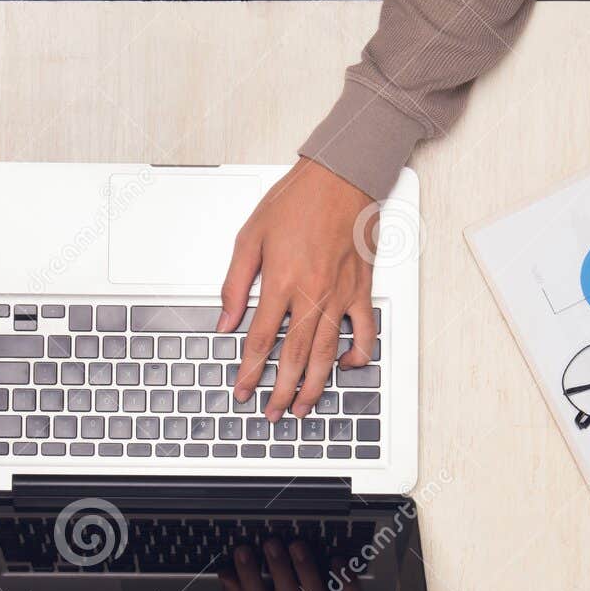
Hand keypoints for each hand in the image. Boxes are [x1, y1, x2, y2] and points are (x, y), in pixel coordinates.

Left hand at [219, 158, 378, 420]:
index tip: (243, 390)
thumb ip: (235, 283)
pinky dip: (357, 355)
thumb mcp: (249, 237)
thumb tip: (226, 320)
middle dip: (280, 391)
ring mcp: (339, 295)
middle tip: (272, 412)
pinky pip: (363, 332)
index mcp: (279, 281)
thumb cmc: (296, 201)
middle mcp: (311, 294)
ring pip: (326, 353)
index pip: (261, 340)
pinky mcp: (360, 290)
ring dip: (314, 386)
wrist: (340, 178)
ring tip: (302, 406)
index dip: (250, 372)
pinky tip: (346, 367)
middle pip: (293, 357)